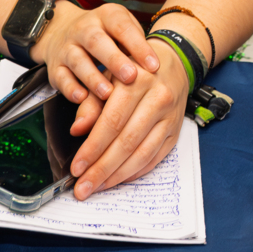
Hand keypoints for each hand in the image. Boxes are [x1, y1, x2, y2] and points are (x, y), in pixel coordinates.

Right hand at [33, 2, 160, 107]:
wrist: (61, 31)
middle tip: (131, 77)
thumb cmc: (106, 35)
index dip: (138, 46)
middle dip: (114, 60)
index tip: (154, 66)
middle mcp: (84, 29)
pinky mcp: (55, 67)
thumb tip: (153, 66)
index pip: (122, 26)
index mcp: (106, 16)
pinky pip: (61, 77)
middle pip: (97, 42)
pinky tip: (82, 98)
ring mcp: (67, 47)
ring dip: (93, 78)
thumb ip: (136, 43)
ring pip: (78, 60)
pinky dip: (71, 88)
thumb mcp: (122, 29)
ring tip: (108, 93)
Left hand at [62, 40, 187, 197]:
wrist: (172, 63)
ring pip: (142, 154)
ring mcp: (169, 117)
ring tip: (97, 187)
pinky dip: (135, 172)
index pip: (112, 122)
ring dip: (117, 175)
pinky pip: (154, 158)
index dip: (92, 148)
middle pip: (126, 142)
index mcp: (136, 82)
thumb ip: (91, 103)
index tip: (76, 168)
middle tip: (83, 188)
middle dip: (101, 169)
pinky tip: (117, 179)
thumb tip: (77, 130)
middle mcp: (157, 99)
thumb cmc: (133, 71)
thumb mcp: (108, 77)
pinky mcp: (175, 131)